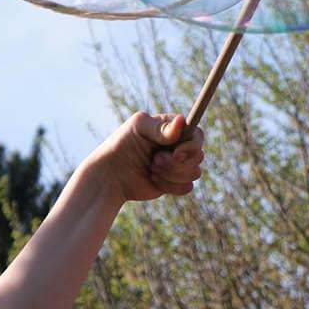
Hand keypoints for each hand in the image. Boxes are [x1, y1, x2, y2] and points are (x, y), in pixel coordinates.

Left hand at [84, 111, 205, 203]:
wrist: (110, 175)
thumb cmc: (121, 146)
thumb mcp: (138, 129)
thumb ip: (161, 127)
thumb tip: (183, 121)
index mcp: (173, 129)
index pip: (197, 135)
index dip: (191, 146)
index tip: (176, 154)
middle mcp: (179, 146)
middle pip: (198, 156)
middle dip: (176, 163)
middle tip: (154, 161)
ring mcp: (178, 165)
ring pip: (194, 173)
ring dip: (172, 174)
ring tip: (151, 170)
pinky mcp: (174, 183)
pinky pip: (187, 187)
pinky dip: (170, 186)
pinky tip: (153, 180)